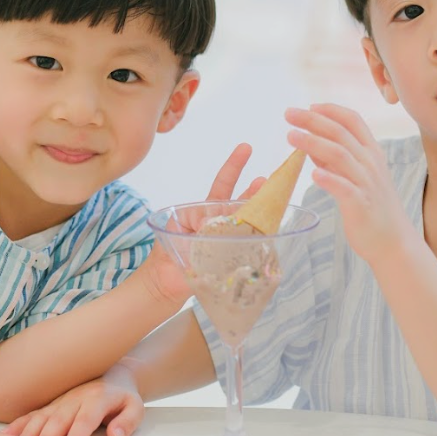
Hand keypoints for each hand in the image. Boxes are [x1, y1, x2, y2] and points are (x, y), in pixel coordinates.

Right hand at [3, 365, 144, 435]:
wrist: (112, 374)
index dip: (77, 435)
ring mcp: (59, 402)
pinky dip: (17, 427)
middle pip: (59, 419)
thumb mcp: (136, 407)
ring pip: (41, 418)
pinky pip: (31, 416)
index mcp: (97, 399)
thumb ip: (128, 422)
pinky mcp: (49, 406)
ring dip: (29, 434)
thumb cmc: (123, 397)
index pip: (86, 418)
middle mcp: (74, 399)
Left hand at [139, 143, 266, 307]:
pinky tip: (269, 233)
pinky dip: (259, 239)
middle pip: (241, 202)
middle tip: (267, 180)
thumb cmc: (166, 256)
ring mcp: (227, 241)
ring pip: (247, 223)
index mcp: (204, 211)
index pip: (222, 185)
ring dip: (259, 213)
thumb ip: (197, 222)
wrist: (163, 286)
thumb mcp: (178, 230)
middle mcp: (219, 223)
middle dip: (255, 191)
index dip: (234, 167)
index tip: (246, 148)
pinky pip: (247, 246)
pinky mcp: (232, 259)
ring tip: (273, 201)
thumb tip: (213, 223)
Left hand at [285, 103, 410, 265]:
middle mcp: (370, 163)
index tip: (309, 106)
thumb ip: (335, 158)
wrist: (393, 241)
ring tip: (290, 137)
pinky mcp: (361, 205)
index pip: (353, 120)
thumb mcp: (356, 176)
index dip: (330, 110)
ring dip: (313, 143)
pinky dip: (329, 179)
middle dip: (312, 120)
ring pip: (340, 155)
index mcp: (371, 152)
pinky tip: (313, 175)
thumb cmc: (371, 206)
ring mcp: (367, 183)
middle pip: (340, 133)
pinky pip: (344, 188)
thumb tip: (310, 143)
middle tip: (288, 113)